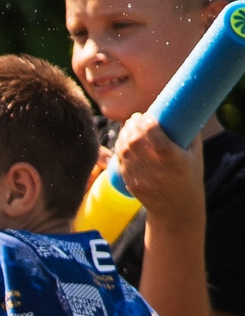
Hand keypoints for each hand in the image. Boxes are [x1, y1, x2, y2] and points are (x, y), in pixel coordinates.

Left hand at [114, 112, 207, 233]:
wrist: (177, 207)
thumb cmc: (189, 175)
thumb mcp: (195, 154)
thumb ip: (188, 132)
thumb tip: (179, 108)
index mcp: (174, 160)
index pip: (155, 137)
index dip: (147, 123)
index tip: (147, 115)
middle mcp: (156, 169)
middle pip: (135, 142)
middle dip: (132, 126)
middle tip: (136, 118)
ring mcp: (140, 177)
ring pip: (124, 150)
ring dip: (124, 134)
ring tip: (130, 127)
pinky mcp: (130, 182)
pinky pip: (119, 161)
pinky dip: (120, 147)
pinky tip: (124, 140)